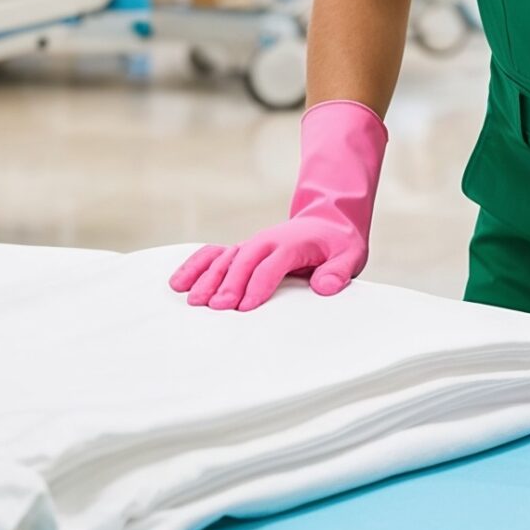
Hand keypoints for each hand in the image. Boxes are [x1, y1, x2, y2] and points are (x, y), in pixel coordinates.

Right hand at [167, 216, 363, 309]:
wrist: (329, 221)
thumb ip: (338, 272)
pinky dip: (195, 266)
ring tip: (195, 301)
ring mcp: (251, 245)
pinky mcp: (242, 250)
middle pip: (244, 261)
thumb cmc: (338, 244)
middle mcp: (267, 241)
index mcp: (292, 243)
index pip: (273, 264)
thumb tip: (325, 287)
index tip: (247, 306)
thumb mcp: (350, 256)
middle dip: (230, 284)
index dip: (259, 284)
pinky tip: (178, 283)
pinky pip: (214, 254)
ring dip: (208, 278)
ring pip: (225, 259)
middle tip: (218, 308)